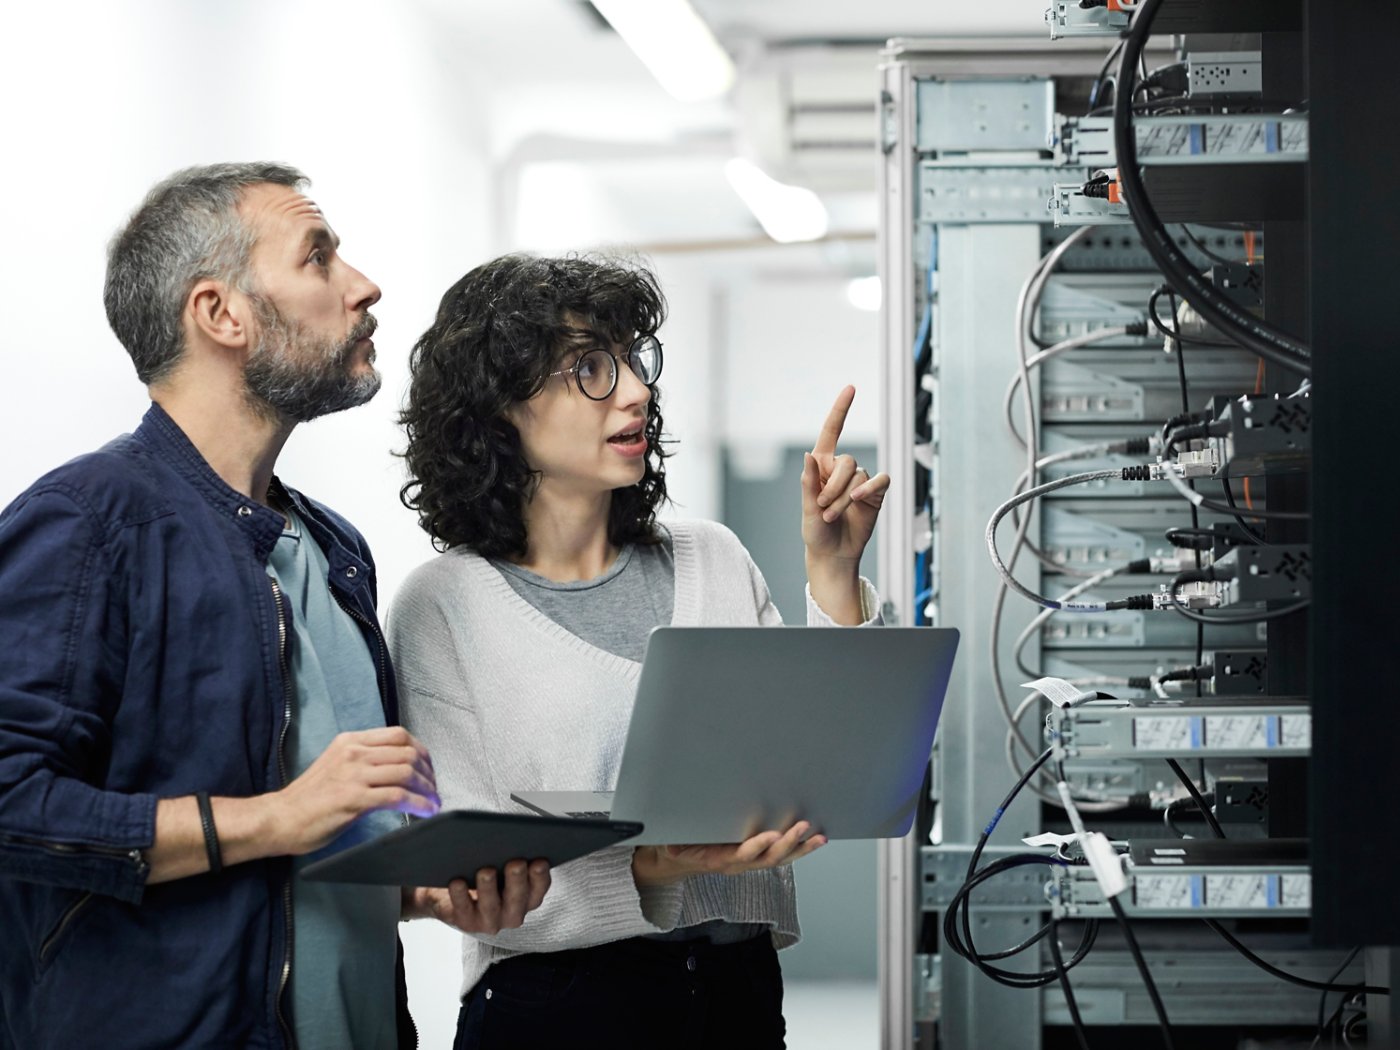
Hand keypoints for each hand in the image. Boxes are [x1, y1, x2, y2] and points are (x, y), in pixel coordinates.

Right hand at [269, 727, 440, 855]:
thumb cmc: (308, 799)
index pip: (399, 735)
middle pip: (407, 752)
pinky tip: (425, 812)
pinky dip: (418, 804)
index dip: (421, 751)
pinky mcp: (354, 798)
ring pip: (406, 772)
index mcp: (350, 741)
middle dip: (428, 772)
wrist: (279, 818)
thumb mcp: (336, 765)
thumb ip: (363, 761)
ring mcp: (354, 774)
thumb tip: (397, 768)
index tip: (429, 769)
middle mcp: (354, 752)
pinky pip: (398, 796)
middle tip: (434, 789)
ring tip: (434, 802)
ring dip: (427, 789)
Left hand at [405, 859, 550, 933]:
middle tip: (516, 863)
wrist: (452, 895)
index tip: (540, 861)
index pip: (540, 887)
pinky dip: (460, 895)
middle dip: (517, 880)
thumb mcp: (500, 860)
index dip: (541, 876)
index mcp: (528, 896)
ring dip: (489, 889)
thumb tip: (510, 832)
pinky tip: (457, 881)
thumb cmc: (483, 871)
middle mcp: (512, 912)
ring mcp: (489, 920)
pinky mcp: (465, 921)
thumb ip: (509, 850)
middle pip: (517, 898)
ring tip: (486, 871)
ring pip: (491, 907)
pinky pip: (462, 909)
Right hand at [632, 821, 826, 886]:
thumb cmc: (677, 848)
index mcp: (719, 860)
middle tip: (803, 827)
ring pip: (779, 858)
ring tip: (819, 837)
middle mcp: (738, 864)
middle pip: (768, 858)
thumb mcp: (670, 846)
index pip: (742, 855)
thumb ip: (673, 846)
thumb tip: (672, 846)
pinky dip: (798, 848)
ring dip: (801, 848)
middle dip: (788, 843)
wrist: (678, 862)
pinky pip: (780, 855)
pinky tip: (814, 837)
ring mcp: (749, 862)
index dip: (758, 846)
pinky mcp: (756, 857)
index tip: (773, 835)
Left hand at [801, 386, 889, 565]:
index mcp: (821, 466)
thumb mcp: (806, 510)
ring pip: (859, 475)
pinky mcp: (875, 494)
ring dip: (844, 498)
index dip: (841, 409)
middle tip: (823, 509)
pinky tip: (859, 500)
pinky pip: (880, 481)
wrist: (833, 554)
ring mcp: (859, 482)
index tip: (851, 387)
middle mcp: (841, 470)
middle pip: (847, 461)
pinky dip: (870, 488)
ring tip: (832, 516)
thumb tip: (807, 455)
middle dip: (834, 487)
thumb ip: (808, 483)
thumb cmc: (815, 532)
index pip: (831, 432)